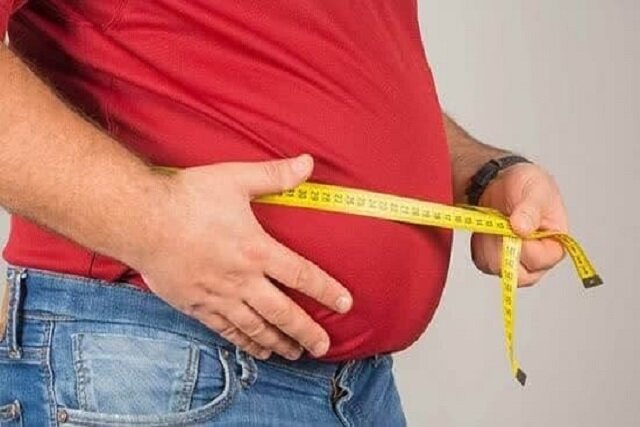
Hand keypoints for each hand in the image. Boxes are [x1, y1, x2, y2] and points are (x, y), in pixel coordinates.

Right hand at [133, 154, 352, 359]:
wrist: (140, 220)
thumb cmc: (187, 198)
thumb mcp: (235, 178)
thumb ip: (274, 175)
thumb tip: (308, 163)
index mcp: (256, 249)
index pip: (302, 275)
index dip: (327, 291)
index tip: (346, 304)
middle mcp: (242, 279)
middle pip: (283, 313)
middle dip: (306, 331)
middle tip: (323, 347)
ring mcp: (218, 296)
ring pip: (256, 327)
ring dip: (279, 342)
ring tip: (296, 354)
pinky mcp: (196, 305)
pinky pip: (227, 330)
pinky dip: (245, 343)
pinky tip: (257, 350)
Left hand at [470, 163, 567, 286]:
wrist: (501, 180)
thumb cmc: (526, 184)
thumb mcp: (535, 189)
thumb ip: (530, 209)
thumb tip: (522, 229)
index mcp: (555, 243)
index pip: (541, 260)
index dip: (524, 246)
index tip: (513, 225)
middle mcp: (537, 259)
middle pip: (518, 273)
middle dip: (502, 247)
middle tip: (499, 222)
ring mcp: (515, 261)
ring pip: (496, 268)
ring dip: (488, 243)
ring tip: (493, 221)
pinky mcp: (495, 259)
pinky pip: (482, 262)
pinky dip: (479, 245)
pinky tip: (486, 228)